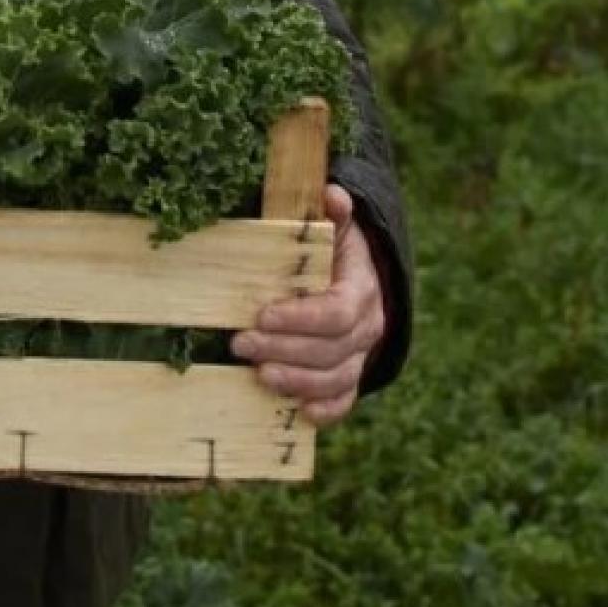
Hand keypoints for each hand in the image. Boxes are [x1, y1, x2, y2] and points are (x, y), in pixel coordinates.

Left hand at [229, 184, 386, 426]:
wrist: (360, 277)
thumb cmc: (331, 249)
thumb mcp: (332, 227)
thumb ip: (331, 213)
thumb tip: (332, 194)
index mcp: (361, 290)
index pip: (335, 312)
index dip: (300, 318)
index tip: (261, 315)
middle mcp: (368, 328)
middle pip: (330, 350)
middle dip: (284, 350)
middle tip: (239, 343)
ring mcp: (360, 356)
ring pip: (336, 379)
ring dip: (297, 381)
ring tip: (258, 375)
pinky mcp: (350, 376)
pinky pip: (344, 401)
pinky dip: (324, 410)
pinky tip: (298, 413)